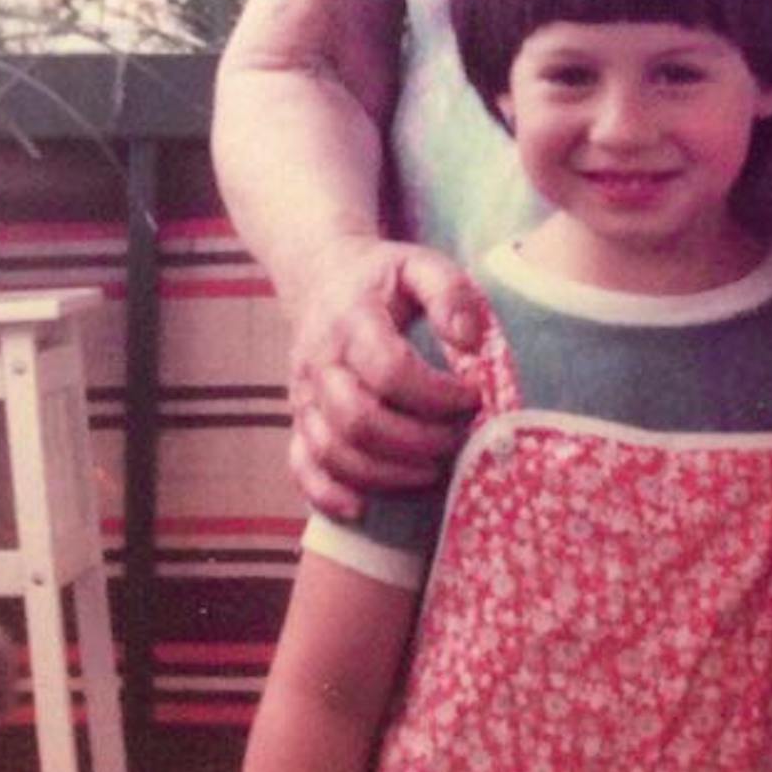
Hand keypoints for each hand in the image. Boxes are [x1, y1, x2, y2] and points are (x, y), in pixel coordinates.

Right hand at [285, 238, 484, 519]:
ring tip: (433, 468)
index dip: (437, 395)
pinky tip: (364, 507)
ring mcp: (303, 395)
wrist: (322, 276)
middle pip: (359, 421)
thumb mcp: (422, 265)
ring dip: (386, 473)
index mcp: (352, 320)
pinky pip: (300, 468)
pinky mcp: (297, 419)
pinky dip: (328, 495)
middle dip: (418, 442)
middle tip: (460, 439)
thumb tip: (470, 342)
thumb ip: (451, 293)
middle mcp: (320, 362)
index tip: (474, 397)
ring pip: (332, 453)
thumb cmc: (384, 276)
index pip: (390, 371)